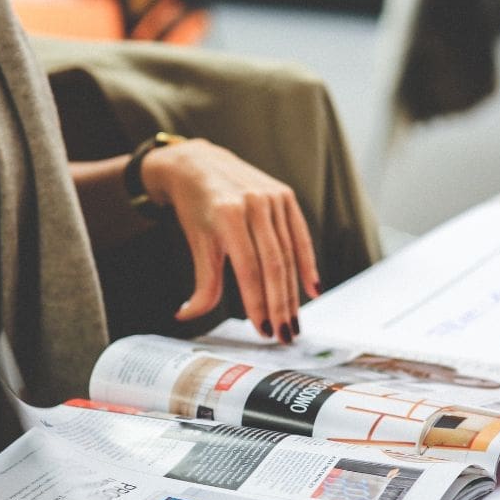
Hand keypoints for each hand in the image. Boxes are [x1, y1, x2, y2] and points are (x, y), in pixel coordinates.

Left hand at [141, 138, 320, 342]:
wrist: (199, 164)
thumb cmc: (195, 207)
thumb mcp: (197, 242)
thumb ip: (201, 282)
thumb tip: (187, 315)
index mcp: (229, 215)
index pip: (249, 269)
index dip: (258, 303)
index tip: (263, 330)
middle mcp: (254, 204)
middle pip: (273, 265)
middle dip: (280, 305)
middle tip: (284, 335)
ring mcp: (273, 198)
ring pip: (288, 255)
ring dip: (293, 293)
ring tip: (293, 321)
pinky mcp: (286, 196)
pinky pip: (301, 236)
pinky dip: (307, 264)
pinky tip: (312, 290)